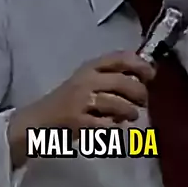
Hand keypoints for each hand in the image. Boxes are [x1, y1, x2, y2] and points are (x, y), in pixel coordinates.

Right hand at [7, 50, 154, 166]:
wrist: (37, 121)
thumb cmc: (66, 102)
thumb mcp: (85, 83)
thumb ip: (109, 80)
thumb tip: (143, 80)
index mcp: (88, 68)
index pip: (118, 58)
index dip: (139, 65)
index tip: (151, 75)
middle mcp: (85, 80)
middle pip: (122, 81)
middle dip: (139, 92)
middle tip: (142, 102)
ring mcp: (80, 100)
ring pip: (117, 103)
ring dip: (129, 112)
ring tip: (131, 117)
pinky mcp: (78, 121)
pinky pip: (105, 124)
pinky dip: (114, 128)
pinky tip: (115, 128)